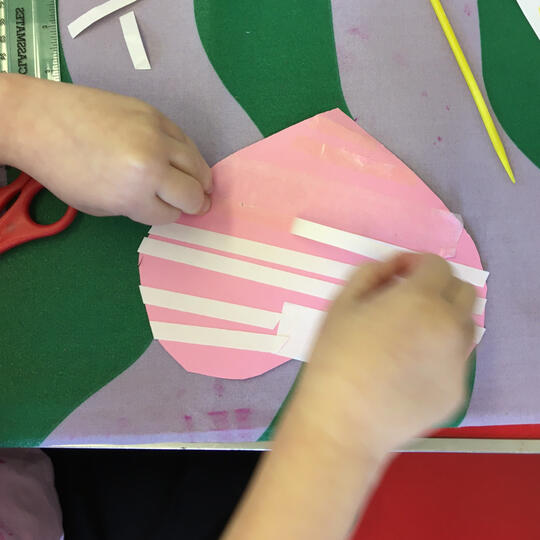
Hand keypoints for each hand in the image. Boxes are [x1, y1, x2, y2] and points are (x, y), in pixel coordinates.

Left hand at [1, 74, 211, 223]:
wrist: (40, 120)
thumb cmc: (62, 170)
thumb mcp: (99, 205)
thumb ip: (137, 207)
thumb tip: (164, 203)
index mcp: (134, 194)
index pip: (170, 214)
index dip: (169, 215)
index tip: (166, 210)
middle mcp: (152, 164)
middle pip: (193, 192)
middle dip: (196, 203)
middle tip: (200, 204)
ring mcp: (156, 135)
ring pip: (197, 163)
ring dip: (201, 179)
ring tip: (202, 184)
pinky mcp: (155, 113)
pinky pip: (185, 139)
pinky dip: (189, 154)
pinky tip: (185, 160)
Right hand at [298, 254, 474, 457]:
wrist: (342, 421)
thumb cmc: (335, 357)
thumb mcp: (342, 303)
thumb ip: (373, 273)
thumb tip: (397, 266)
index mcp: (419, 300)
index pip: (438, 265)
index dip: (417, 264)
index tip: (398, 276)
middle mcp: (449, 326)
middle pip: (463, 292)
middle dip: (439, 287)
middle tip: (410, 302)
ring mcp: (458, 361)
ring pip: (465, 326)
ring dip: (445, 319)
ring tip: (411, 337)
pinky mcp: (458, 391)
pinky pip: (456, 361)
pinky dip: (438, 355)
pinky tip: (408, 371)